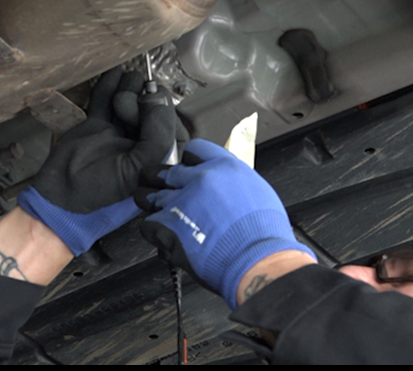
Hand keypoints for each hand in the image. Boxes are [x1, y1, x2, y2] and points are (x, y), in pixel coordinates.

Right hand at [18, 66, 187, 255]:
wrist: (61, 194)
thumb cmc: (103, 189)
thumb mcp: (140, 167)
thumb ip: (159, 134)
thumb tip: (156, 98)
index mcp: (158, 160)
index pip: (173, 125)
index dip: (163, 111)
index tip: (148, 105)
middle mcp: (141, 144)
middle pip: (152, 109)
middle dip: (143, 101)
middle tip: (124, 108)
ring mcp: (118, 133)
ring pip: (131, 100)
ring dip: (129, 89)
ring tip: (120, 98)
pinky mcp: (96, 124)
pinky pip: (106, 99)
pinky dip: (110, 84)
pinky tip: (114, 74)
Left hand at [136, 139, 315, 308]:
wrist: (258, 262)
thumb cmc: (265, 235)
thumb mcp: (258, 192)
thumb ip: (233, 184)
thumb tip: (222, 187)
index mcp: (225, 167)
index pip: (193, 150)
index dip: (189, 163)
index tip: (188, 173)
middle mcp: (199, 179)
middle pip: (165, 172)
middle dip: (161, 182)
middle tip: (164, 193)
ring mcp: (180, 202)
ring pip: (149, 196)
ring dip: (153, 207)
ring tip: (161, 217)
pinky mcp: (167, 226)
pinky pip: (147, 225)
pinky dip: (154, 233)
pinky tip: (166, 239)